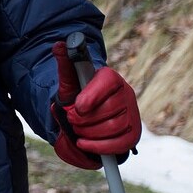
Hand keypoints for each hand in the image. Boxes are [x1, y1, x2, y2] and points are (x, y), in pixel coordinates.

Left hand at [50, 39, 141, 169]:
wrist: (86, 117)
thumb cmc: (77, 96)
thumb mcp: (69, 82)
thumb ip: (65, 64)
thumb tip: (59, 45)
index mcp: (111, 78)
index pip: (108, 81)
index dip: (92, 96)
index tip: (77, 106)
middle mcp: (126, 94)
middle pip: (109, 110)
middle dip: (84, 119)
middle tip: (72, 119)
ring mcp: (132, 115)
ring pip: (113, 127)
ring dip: (89, 132)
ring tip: (78, 129)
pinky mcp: (133, 134)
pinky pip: (119, 144)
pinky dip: (98, 146)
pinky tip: (84, 143)